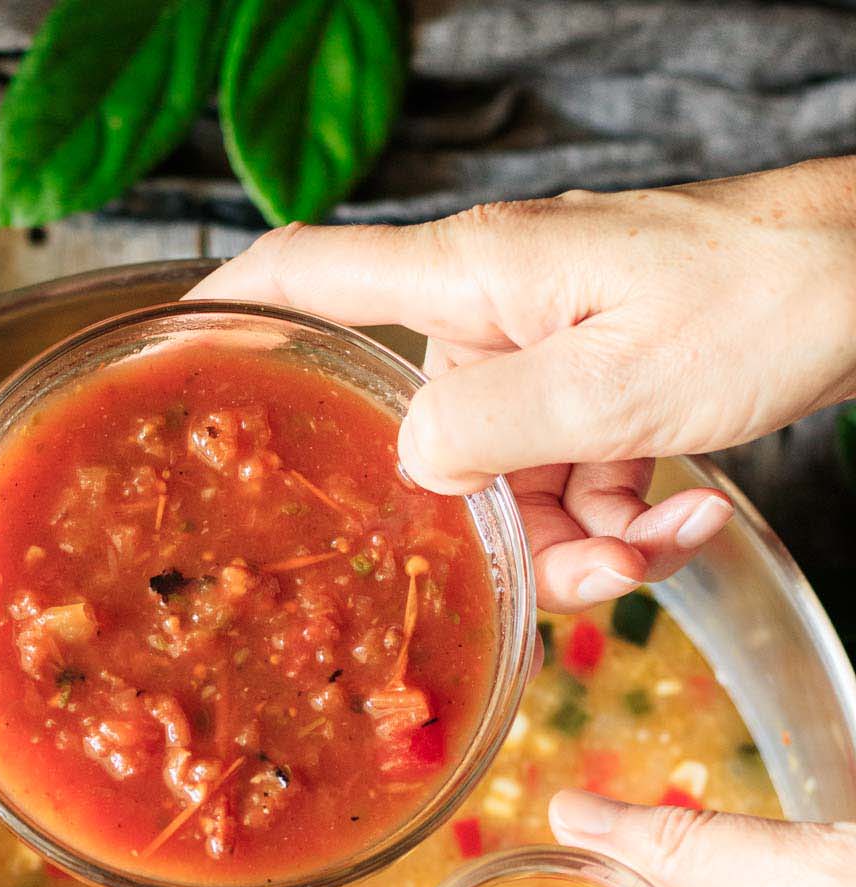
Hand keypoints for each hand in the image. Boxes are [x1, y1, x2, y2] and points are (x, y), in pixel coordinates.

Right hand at [189, 159, 855, 609]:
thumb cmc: (761, 293)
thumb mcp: (618, 384)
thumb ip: (493, 431)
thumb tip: (413, 468)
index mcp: (472, 282)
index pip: (312, 271)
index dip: (231, 309)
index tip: (175, 354)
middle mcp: (496, 313)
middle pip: (437, 446)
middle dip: (513, 531)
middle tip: (593, 566)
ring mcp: (552, 349)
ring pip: (516, 483)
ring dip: (590, 536)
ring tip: (668, 531)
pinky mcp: (603, 379)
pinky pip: (577, 473)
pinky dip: (628, 511)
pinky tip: (687, 511)